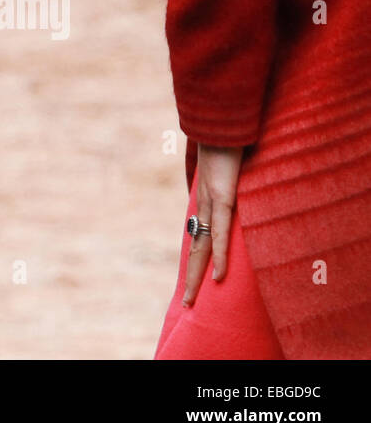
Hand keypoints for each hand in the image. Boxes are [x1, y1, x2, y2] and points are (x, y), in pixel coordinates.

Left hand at [183, 144, 243, 306]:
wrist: (220, 119)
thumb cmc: (227, 140)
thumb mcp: (229, 167)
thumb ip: (230, 180)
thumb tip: (235, 183)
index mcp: (204, 200)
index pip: (200, 236)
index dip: (197, 259)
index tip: (193, 280)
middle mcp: (203, 204)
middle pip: (197, 248)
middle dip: (192, 277)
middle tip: (186, 303)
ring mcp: (211, 201)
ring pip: (204, 246)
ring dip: (200, 275)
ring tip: (193, 299)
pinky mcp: (223, 196)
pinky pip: (222, 231)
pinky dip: (221, 255)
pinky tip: (219, 275)